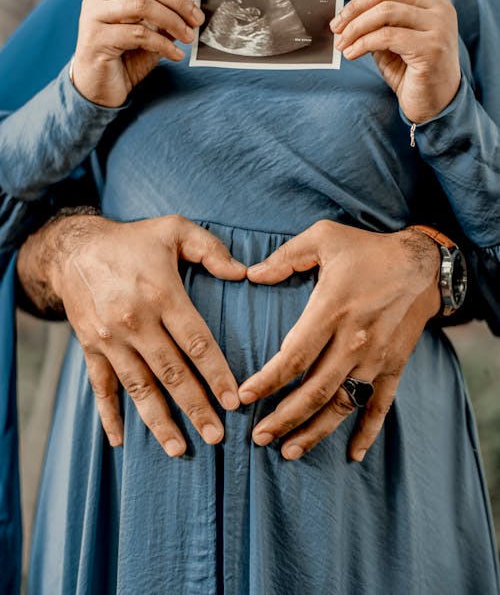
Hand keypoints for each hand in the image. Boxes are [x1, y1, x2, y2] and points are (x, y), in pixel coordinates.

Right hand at [17, 213, 245, 455]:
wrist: (74, 248)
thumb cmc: (133, 239)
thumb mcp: (175, 228)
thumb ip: (211, 249)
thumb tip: (244, 272)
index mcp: (161, 294)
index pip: (196, 343)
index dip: (217, 374)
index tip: (235, 401)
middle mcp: (135, 322)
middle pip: (171, 373)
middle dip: (195, 408)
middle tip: (217, 437)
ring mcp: (110, 339)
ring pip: (138, 387)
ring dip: (158, 421)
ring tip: (179, 449)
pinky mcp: (90, 348)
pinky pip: (100, 387)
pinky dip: (109, 415)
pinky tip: (119, 441)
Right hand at [72, 0, 204, 106]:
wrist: (100, 92)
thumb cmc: (126, 62)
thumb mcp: (151, 35)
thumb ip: (166, 18)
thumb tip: (194, 6)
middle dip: (178, 1)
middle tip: (198, 19)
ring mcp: (94, 17)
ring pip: (140, 5)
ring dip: (172, 20)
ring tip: (189, 37)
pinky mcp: (95, 39)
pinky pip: (137, 34)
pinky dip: (163, 44)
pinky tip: (176, 55)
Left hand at [239, 221, 439, 461]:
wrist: (422, 264)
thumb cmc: (368, 249)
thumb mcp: (324, 238)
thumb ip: (286, 257)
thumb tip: (251, 275)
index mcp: (332, 310)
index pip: (294, 356)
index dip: (268, 381)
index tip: (245, 397)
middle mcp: (354, 340)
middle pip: (315, 390)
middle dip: (285, 418)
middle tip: (259, 438)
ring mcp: (377, 357)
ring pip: (343, 404)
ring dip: (316, 431)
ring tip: (289, 451)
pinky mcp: (394, 365)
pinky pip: (381, 405)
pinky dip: (368, 431)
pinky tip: (353, 454)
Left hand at [330, 0, 460, 123]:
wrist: (435, 105)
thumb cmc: (412, 73)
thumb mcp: (391, 43)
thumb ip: (377, 25)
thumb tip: (345, 16)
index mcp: (430, 1)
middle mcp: (439, 8)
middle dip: (354, 7)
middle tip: (335, 27)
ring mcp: (438, 26)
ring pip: (385, 12)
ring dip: (356, 28)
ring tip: (342, 45)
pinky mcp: (431, 47)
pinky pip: (387, 36)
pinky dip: (362, 44)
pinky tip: (352, 54)